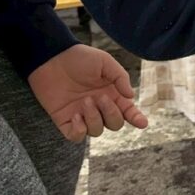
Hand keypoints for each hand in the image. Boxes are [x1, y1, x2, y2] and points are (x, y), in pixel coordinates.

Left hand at [28, 44, 147, 142]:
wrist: (52, 59)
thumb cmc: (79, 58)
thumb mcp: (105, 62)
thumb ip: (120, 78)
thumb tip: (131, 96)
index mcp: (112, 94)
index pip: (128, 111)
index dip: (137, 118)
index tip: (142, 123)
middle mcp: (99, 107)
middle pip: (115, 124)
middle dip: (111, 113)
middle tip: (100, 97)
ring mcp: (83, 115)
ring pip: (97, 131)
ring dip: (94, 118)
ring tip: (85, 101)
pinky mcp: (66, 121)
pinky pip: (77, 136)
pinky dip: (79, 130)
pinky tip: (76, 116)